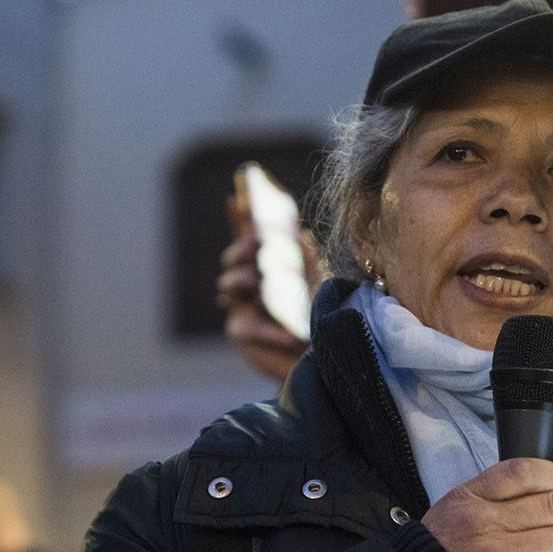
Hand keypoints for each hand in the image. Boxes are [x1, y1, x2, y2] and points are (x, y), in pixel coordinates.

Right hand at [217, 192, 318, 382]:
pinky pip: (246, 326)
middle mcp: (249, 283)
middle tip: (257, 242)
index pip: (248, 236)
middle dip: (241, 248)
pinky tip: (286, 332)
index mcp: (266, 265)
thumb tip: (301, 233)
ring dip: (242, 279)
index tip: (235, 196)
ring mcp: (242, 307)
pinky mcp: (244, 335)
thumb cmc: (320, 315)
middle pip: (231, 259)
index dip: (239, 216)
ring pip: (227, 286)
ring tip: (259, 281)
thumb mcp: (318, 283)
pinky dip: (267, 328)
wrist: (325, 355)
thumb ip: (308, 259)